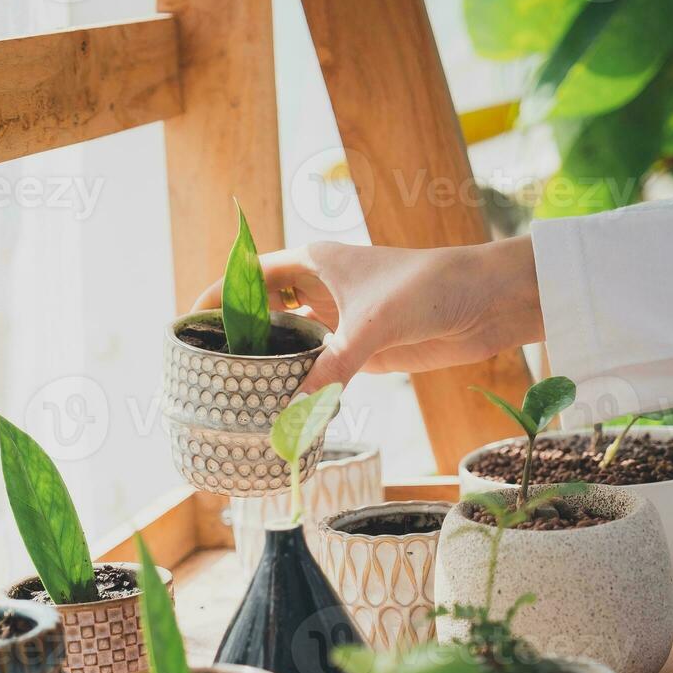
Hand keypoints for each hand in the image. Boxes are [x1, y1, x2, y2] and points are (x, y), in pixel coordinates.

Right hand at [190, 237, 543, 391]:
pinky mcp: (359, 349)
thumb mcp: (375, 324)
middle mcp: (320, 289)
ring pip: (288, 342)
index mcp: (313, 262)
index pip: (247, 274)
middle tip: (204, 372)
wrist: (486, 302)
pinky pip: (316, 368)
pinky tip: (281, 409)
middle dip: (235, 337)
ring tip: (233, 395)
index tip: (185, 326)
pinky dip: (298, 385)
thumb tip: (296, 411)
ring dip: (266, 364)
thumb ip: (334, 365)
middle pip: (261, 311)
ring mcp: (339, 320)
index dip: (215, 297)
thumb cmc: (430, 289)